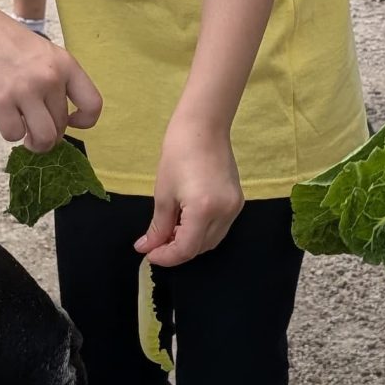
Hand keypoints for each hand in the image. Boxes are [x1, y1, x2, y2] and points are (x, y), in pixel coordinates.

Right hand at [0, 0, 100, 149]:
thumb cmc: (2, 39)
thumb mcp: (41, 52)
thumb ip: (54, 79)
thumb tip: (58, 118)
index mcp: (65, 64)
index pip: (92, 104)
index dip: (84, 122)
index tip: (70, 123)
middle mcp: (50, 78)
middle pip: (61, 127)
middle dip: (49, 134)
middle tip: (34, 129)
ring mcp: (25, 90)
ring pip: (43, 139)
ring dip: (34, 143)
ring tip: (24, 134)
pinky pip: (14, 134)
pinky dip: (9, 132)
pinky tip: (4, 118)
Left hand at [136, 108, 243, 266]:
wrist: (203, 128)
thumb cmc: (178, 154)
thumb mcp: (163, 194)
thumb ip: (158, 227)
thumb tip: (147, 248)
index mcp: (203, 209)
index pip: (186, 249)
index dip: (166, 257)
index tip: (149, 253)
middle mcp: (224, 212)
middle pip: (200, 248)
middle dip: (177, 250)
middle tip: (156, 242)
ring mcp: (234, 207)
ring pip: (211, 241)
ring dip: (190, 242)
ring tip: (170, 230)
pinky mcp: (237, 202)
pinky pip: (219, 228)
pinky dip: (202, 231)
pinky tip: (186, 221)